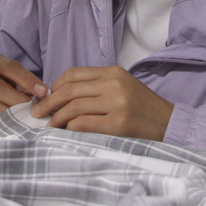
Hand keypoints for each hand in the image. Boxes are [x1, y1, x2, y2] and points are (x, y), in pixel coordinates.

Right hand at [0, 53, 48, 125]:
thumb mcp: (7, 73)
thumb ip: (22, 80)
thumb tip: (42, 94)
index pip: (11, 68)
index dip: (28, 80)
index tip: (43, 92)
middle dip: (19, 100)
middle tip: (33, 108)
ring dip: (12, 114)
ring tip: (25, 118)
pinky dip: (1, 123)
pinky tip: (11, 124)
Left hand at [29, 66, 173, 140]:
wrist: (169, 124)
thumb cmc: (142, 108)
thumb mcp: (121, 87)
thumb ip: (96, 87)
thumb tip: (60, 95)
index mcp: (112, 72)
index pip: (74, 74)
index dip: (55, 86)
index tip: (45, 97)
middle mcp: (113, 84)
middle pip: (69, 90)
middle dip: (48, 102)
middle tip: (36, 113)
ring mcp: (117, 103)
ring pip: (74, 107)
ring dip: (56, 117)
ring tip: (48, 125)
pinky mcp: (119, 123)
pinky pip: (84, 123)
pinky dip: (70, 128)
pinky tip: (65, 132)